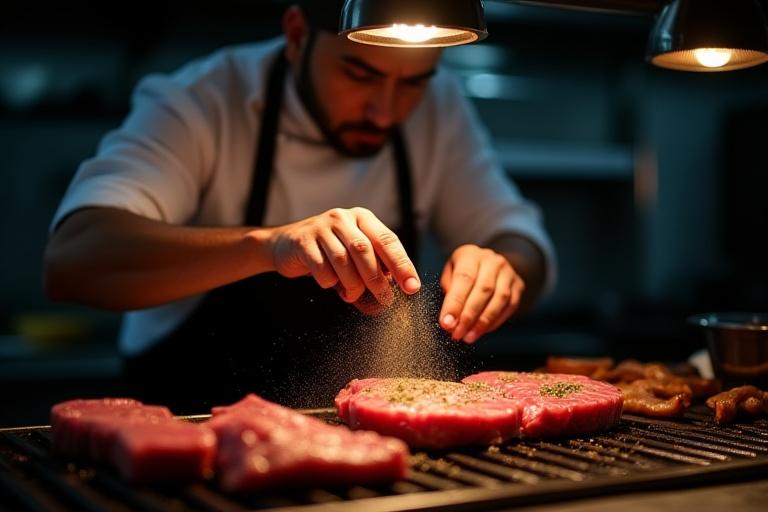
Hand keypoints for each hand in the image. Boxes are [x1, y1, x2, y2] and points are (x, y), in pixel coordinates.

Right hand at [269, 208, 420, 306]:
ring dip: (352, 284)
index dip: (402, 265)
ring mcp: (321, 227)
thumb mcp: (354, 253)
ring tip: (352, 294)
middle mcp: (343, 218)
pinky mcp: (303, 241)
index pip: (387, 240)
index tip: (412, 287)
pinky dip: (329, 282)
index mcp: (363, 218)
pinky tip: (330, 284)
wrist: (286, 245)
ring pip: (342, 260)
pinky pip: (321, 268)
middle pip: (364, 250)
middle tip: (384, 299)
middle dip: (376, 279)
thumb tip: (396, 292)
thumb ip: (374, 267)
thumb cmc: (329, 252)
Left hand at [438, 244, 524, 343]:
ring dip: (483, 322)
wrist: (489, 263)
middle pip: (483, 290)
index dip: (455, 303)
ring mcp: (508, 272)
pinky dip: (495, 322)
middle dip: (468, 316)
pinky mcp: (518, 285)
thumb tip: (450, 318)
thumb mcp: (450, 273)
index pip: (464, 278)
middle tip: (457, 333)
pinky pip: (510, 306)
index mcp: (471, 254)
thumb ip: (449, 291)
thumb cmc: (464, 271)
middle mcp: (492, 261)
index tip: (447, 323)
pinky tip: (482, 331)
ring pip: (499, 299)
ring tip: (469, 336)